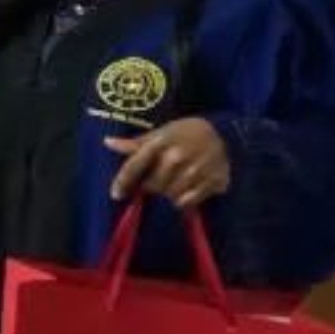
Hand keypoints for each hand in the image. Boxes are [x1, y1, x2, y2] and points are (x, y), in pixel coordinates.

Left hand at [105, 117, 230, 207]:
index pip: (135, 166)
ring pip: (169, 196)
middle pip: (152, 186)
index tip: (115, 194)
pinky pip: (188, 202)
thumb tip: (108, 143)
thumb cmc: (187, 132)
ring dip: (168, 193)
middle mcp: (176, 158)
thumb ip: (136, 143)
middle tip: (158, 179)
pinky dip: (184, 199)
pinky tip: (188, 189)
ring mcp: (196, 171)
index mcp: (160, 142)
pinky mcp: (212, 182)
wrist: (226, 134)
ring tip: (175, 182)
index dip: (122, 182)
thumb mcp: (162, 132)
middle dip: (151, 186)